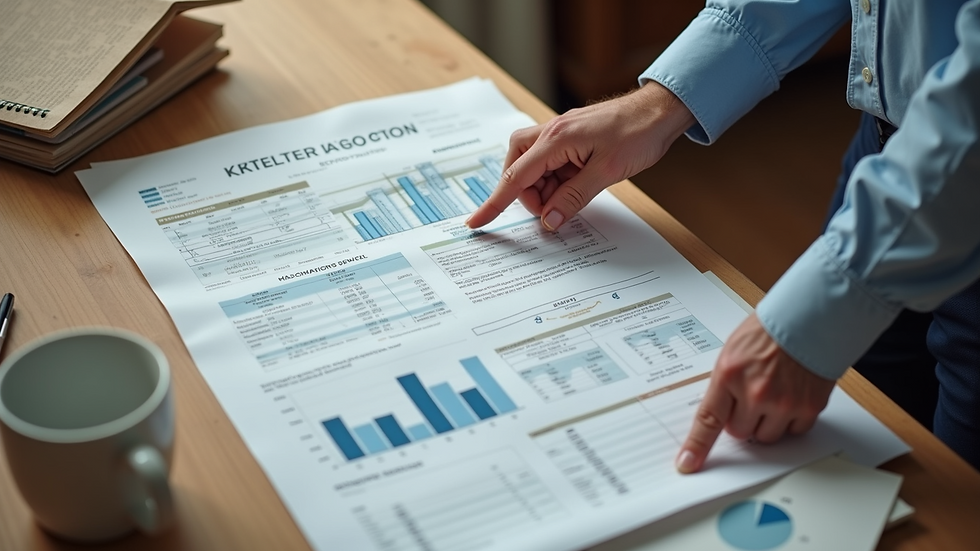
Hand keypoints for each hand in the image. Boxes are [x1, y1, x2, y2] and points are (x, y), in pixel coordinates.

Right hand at [465, 82, 694, 229]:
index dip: (494, 203)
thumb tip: (549, 220)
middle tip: (551, 211)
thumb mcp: (606, 172)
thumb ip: (573, 198)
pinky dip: (557, 181)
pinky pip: (551, 164)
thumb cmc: (638, 132)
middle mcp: (551, 133)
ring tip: (571, 197)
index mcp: (555, 139)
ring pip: (533, 167)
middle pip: (517, 168)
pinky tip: (576, 187)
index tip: (476, 222)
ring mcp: (560, 134)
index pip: (514, 177)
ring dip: (545, 189)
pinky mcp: (570, 139)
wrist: (660, 110)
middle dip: (527, 194)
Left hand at [675, 313, 836, 473]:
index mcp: (729, 374)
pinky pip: (794, 431)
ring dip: (767, 422)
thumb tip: (719, 412)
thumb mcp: (733, 352)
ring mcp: (784, 402)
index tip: (688, 463)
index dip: (697, 446)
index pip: (708, 419)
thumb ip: (725, 384)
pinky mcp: (809, 407)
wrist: (809, 317)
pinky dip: (791, 420)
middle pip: (739, 432)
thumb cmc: (769, 330)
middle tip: (750, 396)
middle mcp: (756, 392)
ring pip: (767, 436)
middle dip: (741, 419)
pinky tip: (792, 395)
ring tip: (773, 393)